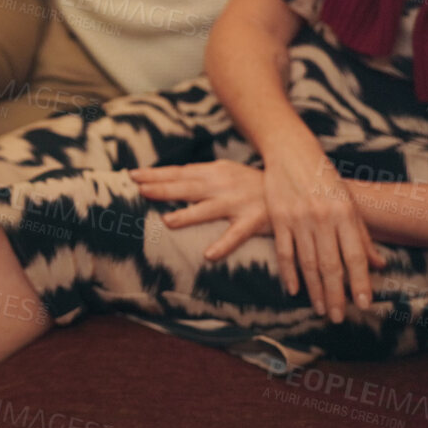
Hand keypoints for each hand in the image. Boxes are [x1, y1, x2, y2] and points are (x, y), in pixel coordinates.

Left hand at [130, 161, 272, 260]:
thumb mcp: (225, 174)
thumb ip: (200, 178)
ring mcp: (237, 202)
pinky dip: (223, 245)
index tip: (133, 175)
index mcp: (214, 172)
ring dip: (187, 215)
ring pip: (207, 209)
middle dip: (162, 188)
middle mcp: (223, 185)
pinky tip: (209, 255)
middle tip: (139, 189)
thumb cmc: (252, 183)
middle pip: (187, 187)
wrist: (294, 186)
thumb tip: (169, 180)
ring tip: (167, 221)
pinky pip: (236, 235)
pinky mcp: (253, 220)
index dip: (156, 174)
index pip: (180, 172)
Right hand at [259, 148, 380, 322]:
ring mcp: (298, 219)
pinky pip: (284, 252)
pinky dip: (288, 273)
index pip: (355, 256)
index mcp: (345, 215)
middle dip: (336, 294)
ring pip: (307, 263)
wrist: (292, 154)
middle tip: (338, 317)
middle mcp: (322, 218)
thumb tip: (380, 266)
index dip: (360, 282)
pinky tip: (294, 290)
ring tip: (321, 309)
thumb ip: (363, 236)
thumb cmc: (326, 179)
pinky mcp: (278, 219)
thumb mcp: (349, 204)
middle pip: (330, 265)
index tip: (363, 304)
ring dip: (314, 290)